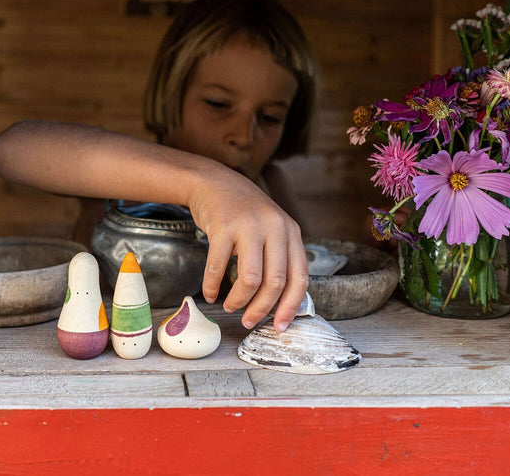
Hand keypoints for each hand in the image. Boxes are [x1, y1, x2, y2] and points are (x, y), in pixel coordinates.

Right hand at [187, 169, 307, 331]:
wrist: (214, 182)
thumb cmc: (244, 212)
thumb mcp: (272, 227)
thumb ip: (280, 256)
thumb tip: (280, 302)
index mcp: (290, 232)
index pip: (299, 277)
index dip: (291, 306)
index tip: (280, 326)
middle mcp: (274, 228)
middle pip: (275, 282)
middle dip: (261, 309)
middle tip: (249, 321)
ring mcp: (249, 226)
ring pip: (250, 279)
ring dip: (238, 300)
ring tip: (230, 306)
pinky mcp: (223, 227)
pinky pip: (218, 267)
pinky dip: (212, 286)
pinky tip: (210, 294)